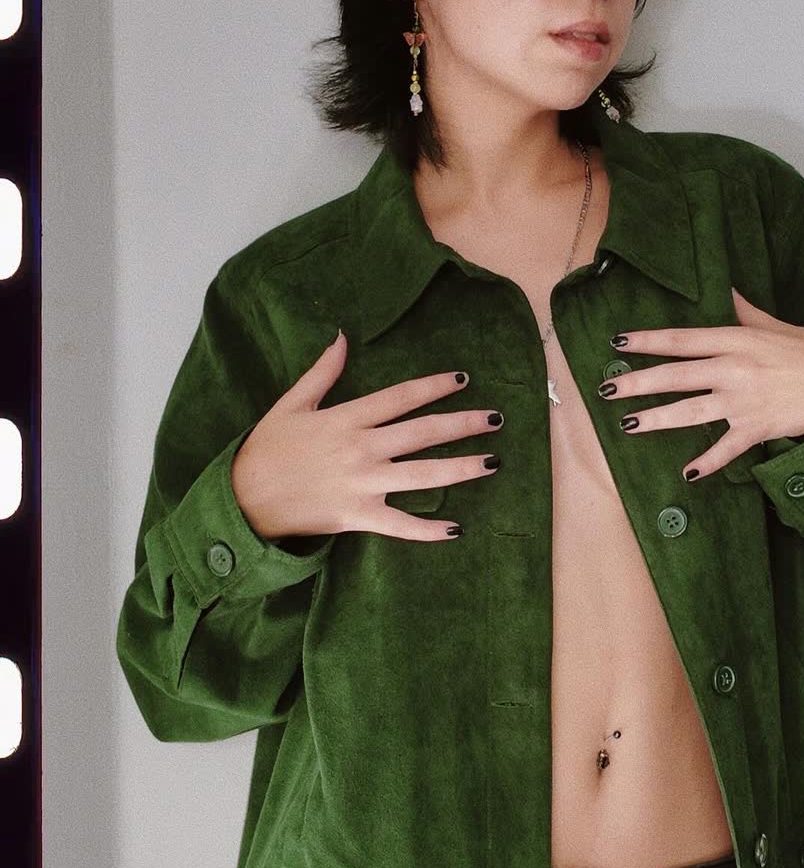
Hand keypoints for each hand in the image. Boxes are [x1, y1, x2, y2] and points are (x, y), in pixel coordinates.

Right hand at [230, 332, 502, 542]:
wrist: (242, 498)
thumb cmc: (266, 449)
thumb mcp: (291, 403)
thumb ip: (321, 372)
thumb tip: (340, 337)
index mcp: (347, 418)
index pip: (401, 397)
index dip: (434, 386)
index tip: (462, 380)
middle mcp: (362, 448)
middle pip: (423, 432)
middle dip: (463, 424)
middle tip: (496, 418)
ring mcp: (363, 483)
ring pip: (423, 475)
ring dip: (461, 468)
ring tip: (493, 462)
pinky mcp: (358, 516)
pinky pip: (400, 525)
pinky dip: (429, 530)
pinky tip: (457, 529)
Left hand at [600, 287, 803, 480]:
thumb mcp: (775, 324)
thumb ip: (744, 311)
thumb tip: (724, 289)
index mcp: (736, 340)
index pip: (682, 340)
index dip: (648, 341)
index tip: (618, 344)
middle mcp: (734, 369)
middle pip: (676, 375)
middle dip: (637, 382)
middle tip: (605, 389)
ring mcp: (744, 400)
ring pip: (691, 411)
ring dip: (657, 419)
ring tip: (628, 425)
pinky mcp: (758, 428)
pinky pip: (726, 448)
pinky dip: (707, 462)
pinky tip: (687, 473)